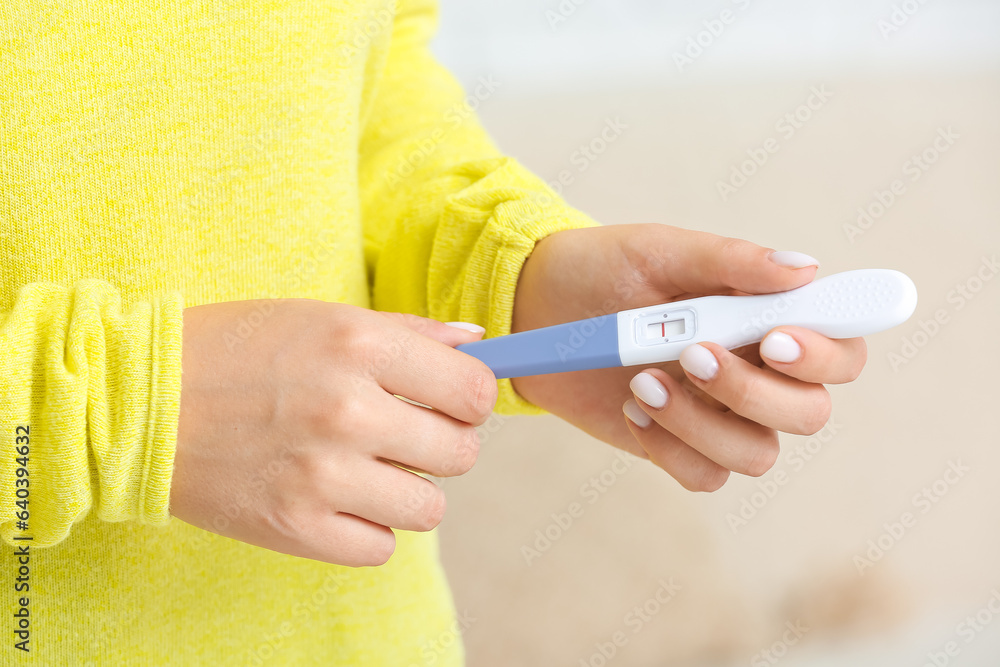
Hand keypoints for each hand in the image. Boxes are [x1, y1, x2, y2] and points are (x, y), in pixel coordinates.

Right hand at [170, 299, 495, 565]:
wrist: (137, 403)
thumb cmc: (235, 351)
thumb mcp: (322, 317)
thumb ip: (409, 331)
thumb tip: (480, 345)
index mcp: (360, 345)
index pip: (475, 392)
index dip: (470, 400)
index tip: (450, 401)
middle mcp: (348, 410)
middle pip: (460, 453)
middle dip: (440, 444)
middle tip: (401, 433)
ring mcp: (322, 476)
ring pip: (429, 508)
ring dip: (406, 491)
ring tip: (365, 468)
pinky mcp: (295, 528)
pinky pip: (380, 547)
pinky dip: (365, 528)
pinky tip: (335, 499)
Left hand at [510, 224, 865, 491]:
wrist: (538, 310)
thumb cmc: (607, 270)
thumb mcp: (662, 252)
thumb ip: (731, 261)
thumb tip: (805, 268)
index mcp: (768, 318)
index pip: (842, 349)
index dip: (827, 354)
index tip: (773, 339)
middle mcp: (758, 372)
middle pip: (808, 412)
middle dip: (753, 391)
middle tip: (692, 352)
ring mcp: (721, 415)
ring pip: (758, 453)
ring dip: (702, 423)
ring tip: (643, 379)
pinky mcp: (681, 445)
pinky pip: (706, 476)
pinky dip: (671, 448)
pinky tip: (634, 407)